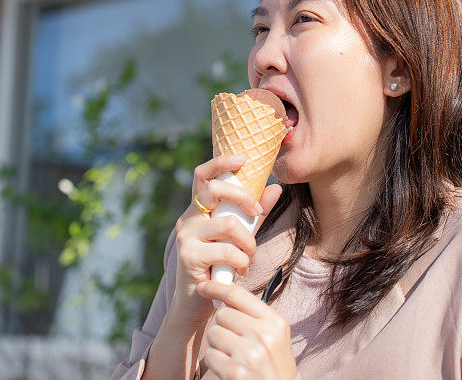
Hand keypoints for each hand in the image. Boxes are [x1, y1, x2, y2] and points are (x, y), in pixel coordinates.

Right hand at [170, 154, 283, 327]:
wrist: (200, 302)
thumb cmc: (221, 265)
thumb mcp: (241, 236)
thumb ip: (255, 213)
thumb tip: (275, 187)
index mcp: (198, 209)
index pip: (202, 175)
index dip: (220, 162)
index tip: (242, 158)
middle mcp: (188, 218)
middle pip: (215, 190)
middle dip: (244, 198)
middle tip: (258, 212)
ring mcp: (186, 236)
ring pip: (228, 224)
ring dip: (248, 242)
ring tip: (249, 256)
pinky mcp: (188, 256)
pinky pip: (226, 251)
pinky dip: (241, 261)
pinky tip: (240, 270)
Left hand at [196, 280, 297, 379]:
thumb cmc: (274, 363)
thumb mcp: (276, 335)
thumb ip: (255, 315)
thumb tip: (225, 296)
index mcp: (274, 322)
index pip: (238, 295)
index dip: (217, 287)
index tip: (203, 286)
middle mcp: (262, 335)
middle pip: (223, 314)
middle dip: (222, 324)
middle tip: (233, 337)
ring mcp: (248, 353)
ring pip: (214, 332)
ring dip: (218, 343)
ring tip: (233, 353)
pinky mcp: (234, 371)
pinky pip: (211, 354)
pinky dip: (216, 360)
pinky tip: (230, 366)